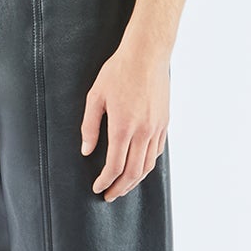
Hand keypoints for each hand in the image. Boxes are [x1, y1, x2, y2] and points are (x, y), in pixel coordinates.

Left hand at [80, 37, 169, 200]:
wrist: (147, 54)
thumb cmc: (118, 71)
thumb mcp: (95, 97)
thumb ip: (90, 127)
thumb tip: (86, 151)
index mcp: (123, 126)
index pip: (114, 166)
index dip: (105, 181)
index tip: (98, 187)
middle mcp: (143, 131)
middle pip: (133, 172)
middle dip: (120, 188)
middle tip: (109, 196)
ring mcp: (156, 128)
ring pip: (148, 165)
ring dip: (135, 181)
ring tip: (123, 186)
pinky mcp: (164, 122)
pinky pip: (157, 152)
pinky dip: (147, 165)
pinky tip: (138, 166)